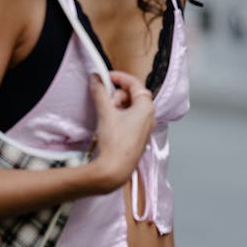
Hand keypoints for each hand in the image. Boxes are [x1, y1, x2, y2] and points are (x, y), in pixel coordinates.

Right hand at [87, 70, 154, 190]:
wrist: (115, 170)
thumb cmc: (115, 142)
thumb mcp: (106, 113)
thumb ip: (100, 92)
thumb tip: (96, 78)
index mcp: (146, 107)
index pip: (135, 83)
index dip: (119, 77)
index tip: (106, 77)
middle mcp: (150, 117)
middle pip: (133, 95)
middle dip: (117, 95)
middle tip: (105, 102)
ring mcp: (145, 128)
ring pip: (131, 108)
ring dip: (117, 106)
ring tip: (106, 115)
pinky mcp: (139, 137)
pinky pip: (130, 119)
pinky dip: (120, 116)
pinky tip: (109, 124)